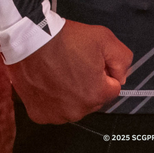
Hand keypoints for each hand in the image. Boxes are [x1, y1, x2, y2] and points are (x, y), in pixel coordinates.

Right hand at [5, 19, 132, 123]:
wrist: (31, 39)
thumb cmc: (66, 38)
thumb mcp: (105, 38)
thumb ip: (122, 59)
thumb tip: (122, 76)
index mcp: (95, 95)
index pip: (112, 87)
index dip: (104, 70)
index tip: (92, 59)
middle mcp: (77, 111)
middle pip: (93, 98)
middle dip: (89, 83)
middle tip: (76, 63)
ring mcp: (56, 115)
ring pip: (73, 105)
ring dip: (71, 93)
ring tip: (61, 70)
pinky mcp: (39, 114)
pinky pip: (54, 109)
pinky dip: (53, 98)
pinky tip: (49, 80)